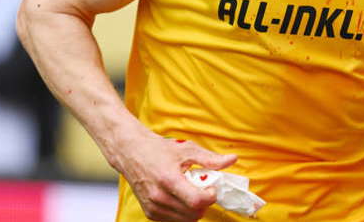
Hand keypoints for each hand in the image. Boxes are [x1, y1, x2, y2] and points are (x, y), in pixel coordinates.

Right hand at [109, 127, 237, 221]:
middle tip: (203, 188)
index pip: (197, 201)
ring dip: (194, 209)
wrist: (131, 152)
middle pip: (194, 213)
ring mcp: (153, 207)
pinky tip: (180, 197)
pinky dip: (183, 212)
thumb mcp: (186, 149)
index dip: (210, 196)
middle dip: (204, 203)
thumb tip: (232, 160)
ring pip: (186, 220)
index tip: (211, 187)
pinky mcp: (150, 213)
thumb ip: (210, 158)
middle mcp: (159, 197)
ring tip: (190, 191)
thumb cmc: (158, 149)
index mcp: (169, 180)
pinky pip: (175, 221)